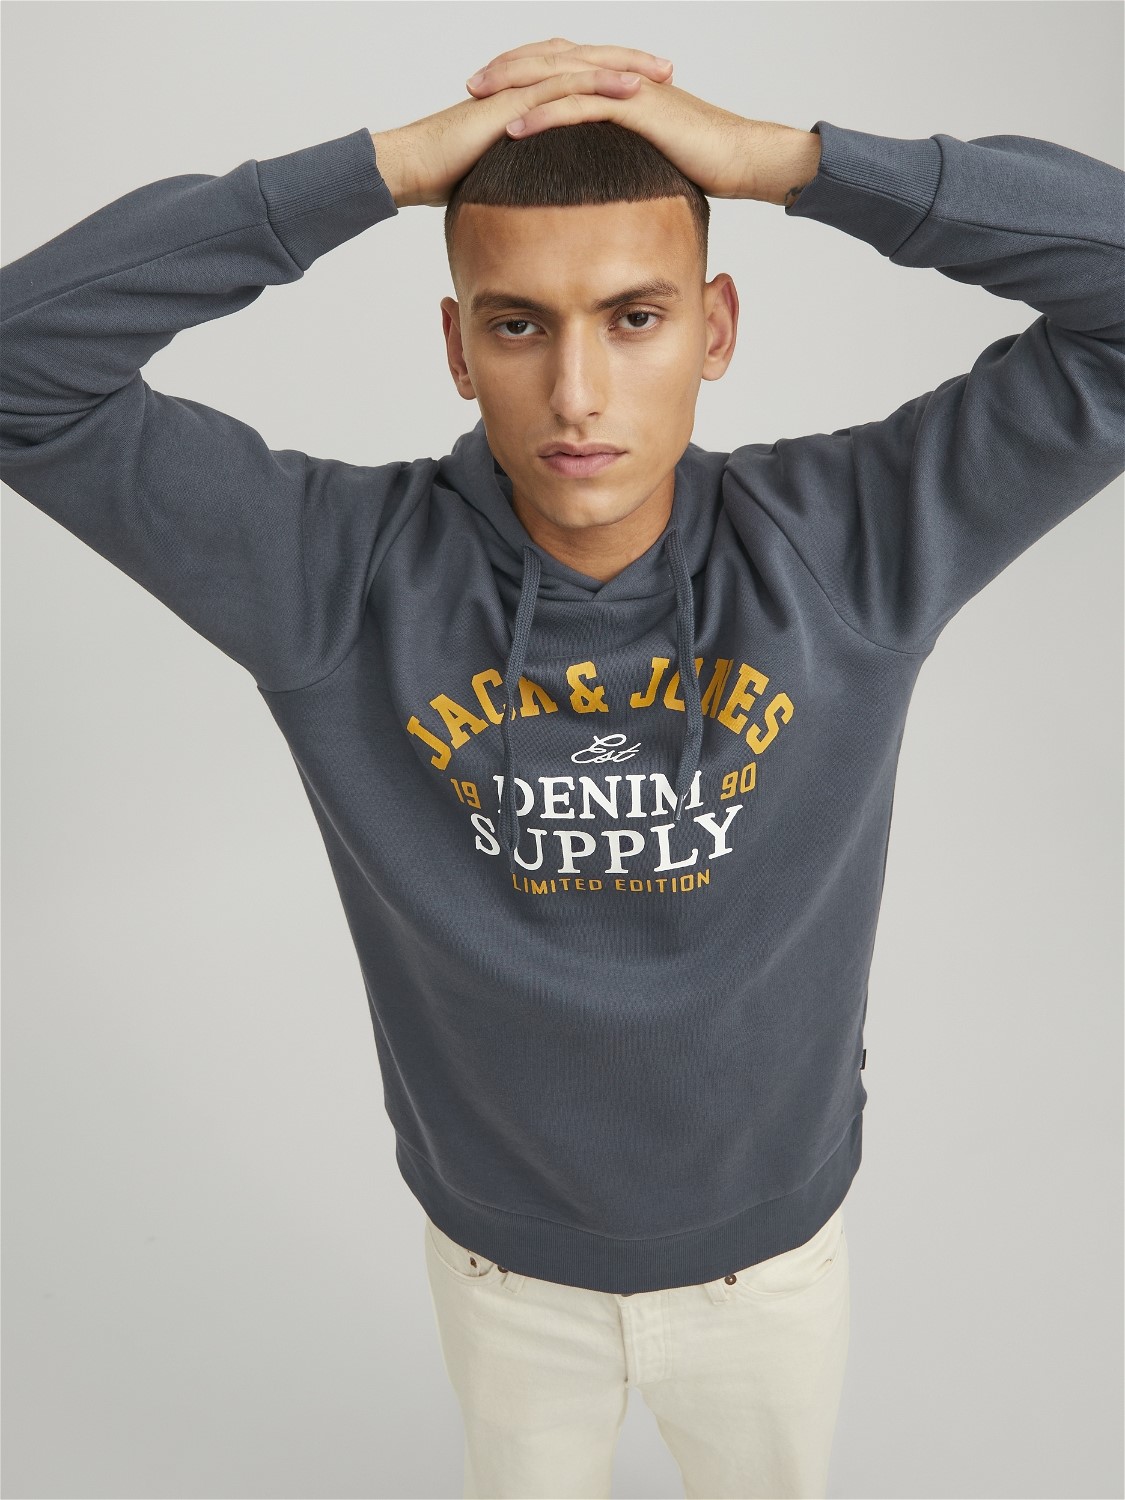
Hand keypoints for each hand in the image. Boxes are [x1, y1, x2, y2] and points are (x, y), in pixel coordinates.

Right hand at [373, 37, 675, 207]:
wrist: (410, 168)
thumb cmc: (445, 176)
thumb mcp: (497, 175)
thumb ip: (523, 177)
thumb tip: (542, 201)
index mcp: (523, 96)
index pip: (575, 77)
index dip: (612, 80)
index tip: (650, 90)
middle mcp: (523, 83)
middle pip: (586, 61)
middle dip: (630, 62)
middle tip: (669, 69)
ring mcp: (518, 88)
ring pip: (580, 66)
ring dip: (625, 66)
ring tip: (661, 73)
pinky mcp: (512, 101)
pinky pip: (562, 86)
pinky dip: (598, 84)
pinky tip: (628, 89)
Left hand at [468, 42, 764, 200]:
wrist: (744, 158)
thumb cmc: (706, 163)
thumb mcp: (653, 156)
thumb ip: (624, 155)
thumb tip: (604, 178)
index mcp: (620, 84)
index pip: (562, 68)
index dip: (524, 74)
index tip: (490, 92)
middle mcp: (619, 77)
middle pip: (551, 62)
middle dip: (507, 71)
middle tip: (469, 85)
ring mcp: (626, 89)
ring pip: (559, 78)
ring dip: (515, 88)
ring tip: (479, 100)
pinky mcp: (635, 109)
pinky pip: (580, 107)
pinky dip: (545, 116)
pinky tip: (516, 129)